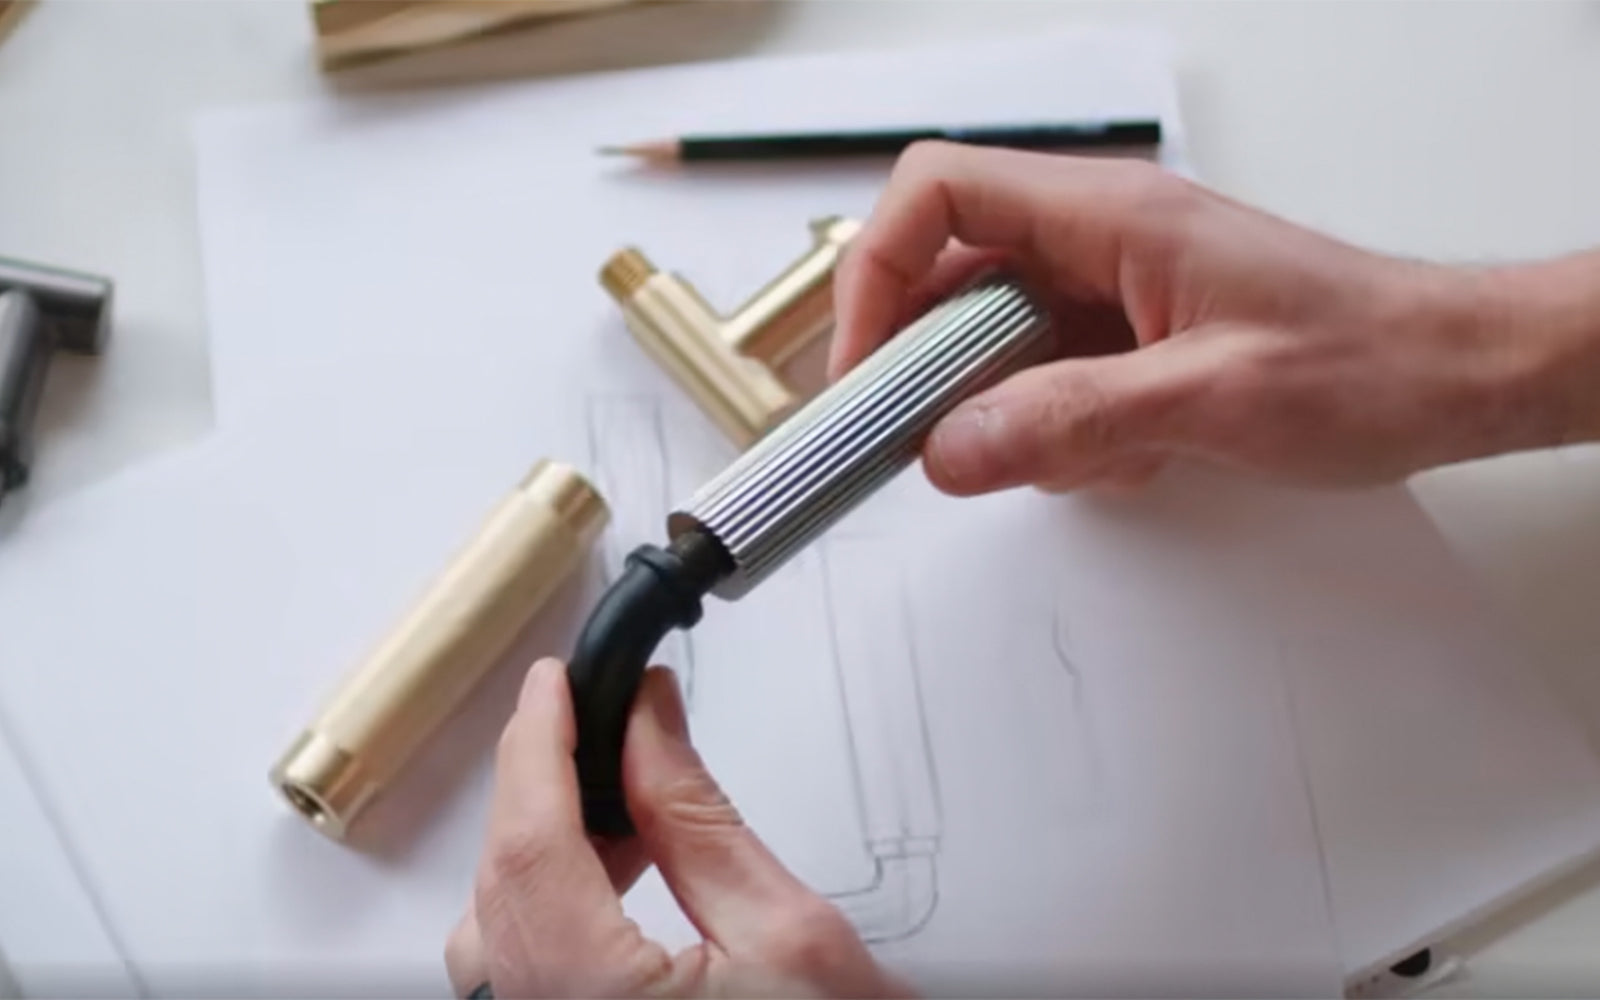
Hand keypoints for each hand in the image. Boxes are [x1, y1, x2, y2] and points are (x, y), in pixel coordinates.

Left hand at [445, 658, 909, 998]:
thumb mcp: (789, 933)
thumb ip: (700, 821)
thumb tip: (651, 724)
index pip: (531, 844)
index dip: (538, 746)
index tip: (556, 686)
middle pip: (501, 885)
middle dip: (541, 790)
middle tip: (593, 723)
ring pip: (494, 931)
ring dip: (542, 849)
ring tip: (618, 802)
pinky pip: (515, 970)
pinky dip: (548, 904)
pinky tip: (608, 874)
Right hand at [829, 142, 1599, 492]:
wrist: (1453, 376)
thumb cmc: (1370, 359)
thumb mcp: (1213, 401)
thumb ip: (1072, 421)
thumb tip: (951, 448)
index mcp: (1112, 216)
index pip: (941, 194)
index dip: (878, 273)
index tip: (864, 366)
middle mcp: (1100, 241)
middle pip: (951, 276)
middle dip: (930, 366)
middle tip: (925, 440)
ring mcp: (1111, 291)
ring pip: (994, 340)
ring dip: (1006, 410)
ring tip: (1084, 454)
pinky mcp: (1126, 340)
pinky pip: (1044, 379)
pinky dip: (1055, 431)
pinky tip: (1124, 457)